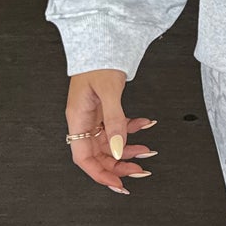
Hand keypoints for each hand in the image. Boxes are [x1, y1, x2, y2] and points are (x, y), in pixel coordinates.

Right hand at [65, 68, 157, 194]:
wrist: (103, 41)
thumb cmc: (99, 61)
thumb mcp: (109, 91)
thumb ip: (116, 121)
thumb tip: (119, 149)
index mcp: (77, 118)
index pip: (83, 157)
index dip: (99, 173)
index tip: (117, 184)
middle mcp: (83, 120)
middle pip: (98, 154)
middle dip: (118, 165)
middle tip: (139, 170)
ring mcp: (94, 115)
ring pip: (110, 143)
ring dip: (128, 149)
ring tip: (148, 152)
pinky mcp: (104, 109)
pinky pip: (117, 127)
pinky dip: (132, 129)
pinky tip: (147, 124)